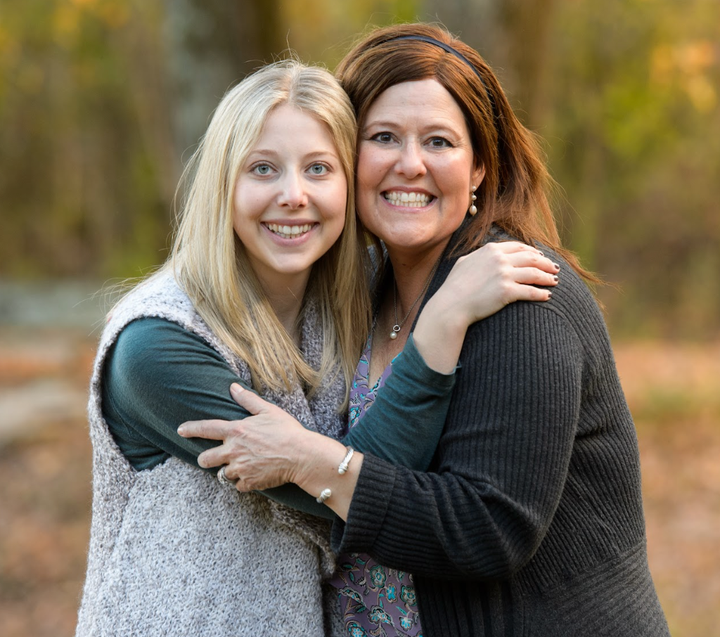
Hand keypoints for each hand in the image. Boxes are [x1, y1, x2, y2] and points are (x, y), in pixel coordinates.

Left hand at [177, 385, 307, 490]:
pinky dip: (244, 482)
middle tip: (213, 458)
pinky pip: (239, 486)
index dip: (191, 429)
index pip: (206, 428)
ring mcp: (240, 468)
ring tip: (244, 465)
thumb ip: (248, 400)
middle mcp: (233, 450)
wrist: (301, 455)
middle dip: (206, 459)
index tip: (180, 430)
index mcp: (236, 430)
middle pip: (206, 459)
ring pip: (223, 475)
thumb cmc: (287, 430)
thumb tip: (233, 386)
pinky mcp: (249, 482)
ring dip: (230, 471)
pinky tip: (255, 475)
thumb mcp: (268, 410)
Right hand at [413, 241, 558, 372]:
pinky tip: (548, 296)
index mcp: (491, 250)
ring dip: (548, 277)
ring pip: (535, 274)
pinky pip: (531, 291)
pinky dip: (542, 293)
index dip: (533, 251)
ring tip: (555, 281)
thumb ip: (478, 256)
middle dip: (546, 263)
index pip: (519, 247)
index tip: (541, 256)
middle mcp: (499, 260)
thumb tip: (484, 253)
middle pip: (532, 258)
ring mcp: (504, 275)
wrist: (451, 305)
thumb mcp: (464, 263)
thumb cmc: (454, 286)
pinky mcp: (507, 292)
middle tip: (555, 268)